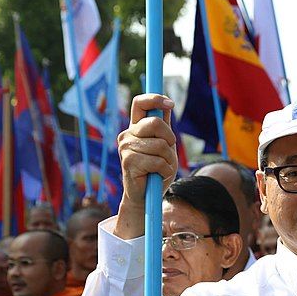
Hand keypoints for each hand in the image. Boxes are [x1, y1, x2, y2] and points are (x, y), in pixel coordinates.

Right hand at [114, 94, 176, 238]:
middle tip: (167, 152)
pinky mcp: (129, 162)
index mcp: (136, 128)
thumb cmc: (157, 170)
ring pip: (160, 145)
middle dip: (169, 138)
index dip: (155, 99)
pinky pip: (158, 161)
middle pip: (155, 123)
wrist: (146, 196)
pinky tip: (158, 175)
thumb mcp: (165, 145)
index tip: (170, 103)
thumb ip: (164, 126)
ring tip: (161, 168)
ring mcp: (126, 148)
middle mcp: (128, 134)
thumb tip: (167, 104)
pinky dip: (165, 170)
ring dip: (168, 159)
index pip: (140, 103)